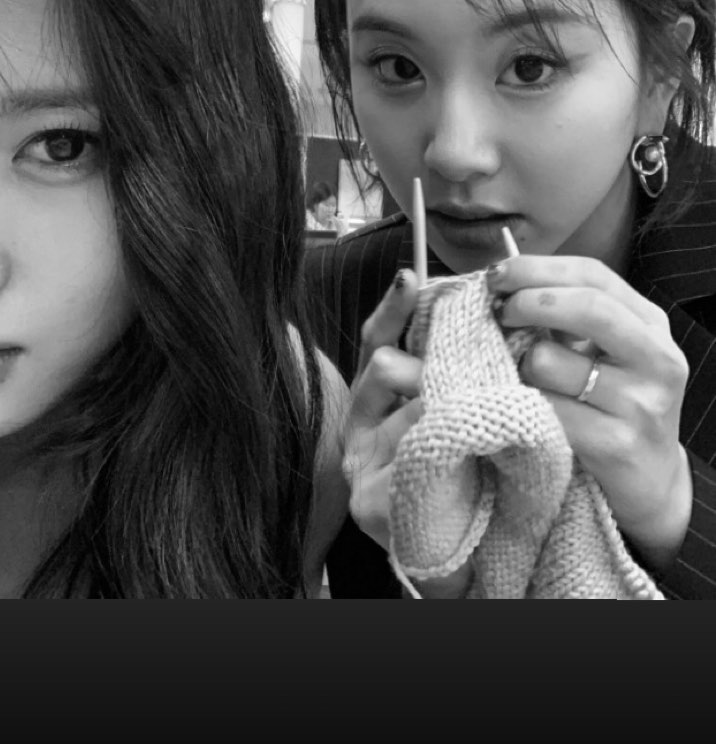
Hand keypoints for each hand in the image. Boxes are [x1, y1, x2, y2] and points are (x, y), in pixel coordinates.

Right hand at [343, 269, 472, 596]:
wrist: (463, 558)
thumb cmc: (460, 475)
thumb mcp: (451, 410)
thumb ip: (447, 370)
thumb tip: (465, 311)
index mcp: (373, 397)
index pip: (375, 338)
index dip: (393, 308)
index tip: (410, 277)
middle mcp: (357, 425)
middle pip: (383, 368)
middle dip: (429, 367)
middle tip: (466, 374)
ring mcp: (359, 465)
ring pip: (406, 415)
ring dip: (445, 417)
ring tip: (478, 429)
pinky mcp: (368, 504)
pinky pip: (409, 463)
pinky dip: (441, 460)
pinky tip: (462, 464)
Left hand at [488, 252, 691, 567]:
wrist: (649, 480)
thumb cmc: (612, 403)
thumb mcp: (604, 350)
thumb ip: (566, 314)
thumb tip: (501, 284)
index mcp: (649, 323)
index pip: (592, 274)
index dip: (538, 268)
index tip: (497, 275)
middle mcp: (656, 357)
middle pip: (587, 307)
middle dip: (529, 302)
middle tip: (500, 313)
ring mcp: (641, 402)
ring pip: (550, 361)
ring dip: (522, 368)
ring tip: (529, 382)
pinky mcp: (618, 443)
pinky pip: (546, 409)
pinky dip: (526, 406)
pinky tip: (531, 412)